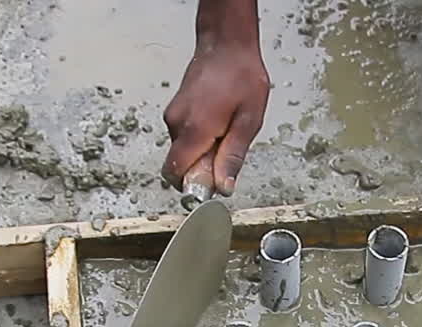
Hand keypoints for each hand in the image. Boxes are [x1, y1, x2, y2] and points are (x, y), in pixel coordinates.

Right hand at [161, 41, 269, 195]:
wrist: (226, 44)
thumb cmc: (241, 76)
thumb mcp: (248, 121)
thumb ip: (232, 156)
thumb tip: (223, 187)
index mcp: (195, 129)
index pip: (176, 173)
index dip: (192, 186)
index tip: (212, 182)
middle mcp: (176, 123)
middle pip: (180, 165)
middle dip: (201, 168)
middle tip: (227, 149)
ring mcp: (173, 115)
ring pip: (183, 151)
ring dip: (202, 152)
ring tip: (226, 129)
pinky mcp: (175, 110)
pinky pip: (184, 137)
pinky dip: (199, 139)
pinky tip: (219, 122)